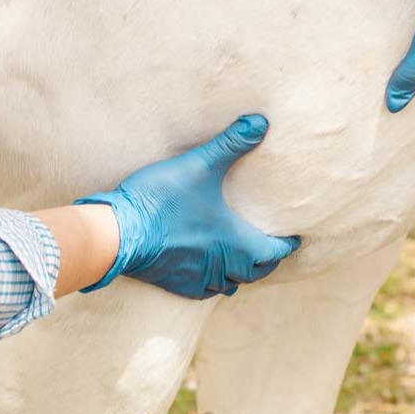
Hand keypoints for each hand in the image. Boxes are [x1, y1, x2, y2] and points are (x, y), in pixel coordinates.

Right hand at [74, 114, 299, 298]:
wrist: (119, 233)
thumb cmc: (162, 201)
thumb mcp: (200, 165)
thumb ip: (231, 143)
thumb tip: (260, 121)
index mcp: (235, 243)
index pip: (274, 251)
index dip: (286, 245)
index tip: (295, 239)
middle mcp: (222, 267)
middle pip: (256, 271)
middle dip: (267, 261)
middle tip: (271, 249)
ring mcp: (197, 279)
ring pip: (231, 285)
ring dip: (241, 273)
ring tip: (242, 260)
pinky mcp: (174, 284)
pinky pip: (203, 292)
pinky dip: (213, 283)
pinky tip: (208, 273)